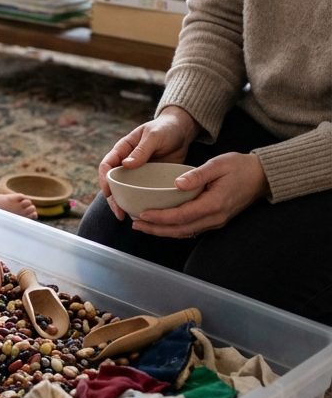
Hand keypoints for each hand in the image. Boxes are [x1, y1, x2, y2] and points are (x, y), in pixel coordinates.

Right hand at [99, 106, 199, 219]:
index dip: (104, 180)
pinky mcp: (150, 181)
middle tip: (119, 213)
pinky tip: (144, 214)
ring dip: (125, 204)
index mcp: (122, 150)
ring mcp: (138, 174)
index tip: (108, 193)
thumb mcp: (154, 136)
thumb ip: (141, 150)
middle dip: (113, 200)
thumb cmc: (165, 128)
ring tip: (129, 218)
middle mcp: (126, 164)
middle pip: (113, 184)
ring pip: (126, 191)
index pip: (106, 166)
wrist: (182, 131)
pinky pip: (142, 194)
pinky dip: (140, 203)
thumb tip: (125, 165)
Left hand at [132, 152, 268, 238]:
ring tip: (143, 225)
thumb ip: (197, 175)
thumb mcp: (218, 165)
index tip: (143, 214)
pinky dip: (174, 229)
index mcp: (214, 204)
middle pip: (180, 229)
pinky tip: (162, 224)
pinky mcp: (215, 220)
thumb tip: (177, 184)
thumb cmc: (240, 167)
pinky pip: (191, 229)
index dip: (160, 217)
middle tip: (135, 224)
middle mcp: (214, 218)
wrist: (261, 177)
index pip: (181, 215)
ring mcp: (215, 221)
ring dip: (163, 231)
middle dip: (156, 228)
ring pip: (185, 232)